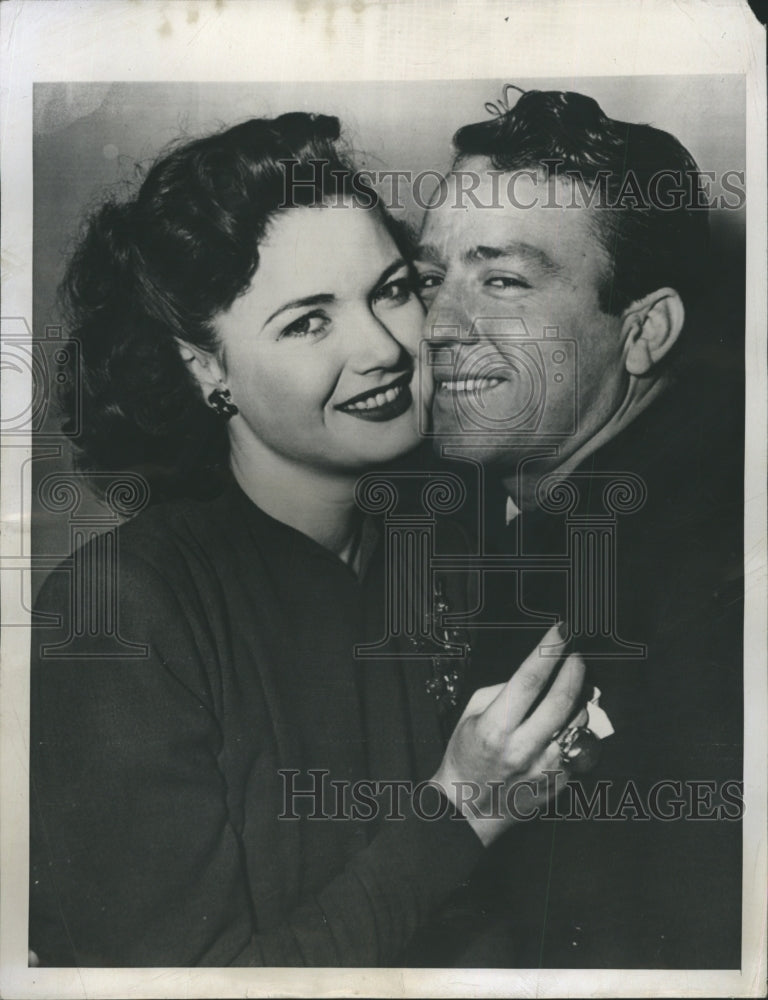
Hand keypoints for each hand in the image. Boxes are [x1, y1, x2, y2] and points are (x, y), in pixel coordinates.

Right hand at [431, 624, 585, 845]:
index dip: (548, 650)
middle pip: (562, 699)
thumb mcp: (471, 714)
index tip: (560, 632)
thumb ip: (502, 689)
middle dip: (574, 669)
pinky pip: (578, 746)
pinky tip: (563, 724)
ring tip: (568, 691)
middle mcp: (522, 749)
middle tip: (575, 656)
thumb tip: (536, 673)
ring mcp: (544, 769)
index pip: (529, 679)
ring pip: (577, 722)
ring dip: (578, 699)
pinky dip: (575, 729)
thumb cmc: (466, 757)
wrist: (468, 808)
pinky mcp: (559, 783)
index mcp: (495, 728)